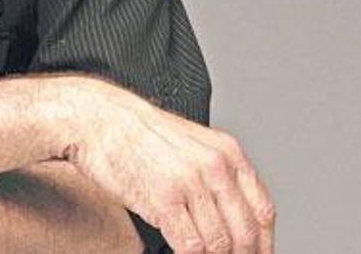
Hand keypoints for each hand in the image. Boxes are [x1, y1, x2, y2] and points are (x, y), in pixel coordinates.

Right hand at [63, 77, 275, 253]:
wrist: (97, 119)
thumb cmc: (136, 133)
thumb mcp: (189, 145)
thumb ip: (215, 176)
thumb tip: (231, 218)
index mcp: (228, 152)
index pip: (263, 212)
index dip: (263, 244)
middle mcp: (215, 167)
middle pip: (245, 233)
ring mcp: (190, 183)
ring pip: (219, 245)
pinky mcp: (164, 199)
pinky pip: (191, 246)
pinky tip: (179, 252)